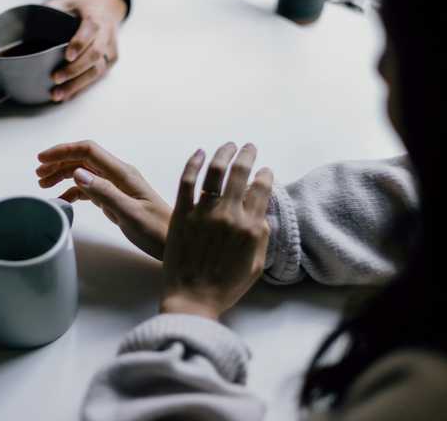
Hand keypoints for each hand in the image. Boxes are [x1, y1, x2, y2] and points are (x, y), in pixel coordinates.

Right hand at [36, 141, 170, 259]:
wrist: (173, 244)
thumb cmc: (156, 231)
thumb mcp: (130, 214)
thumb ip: (105, 193)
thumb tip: (77, 173)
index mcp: (123, 173)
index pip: (88, 151)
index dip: (63, 151)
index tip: (41, 159)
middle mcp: (119, 175)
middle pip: (84, 159)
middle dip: (59, 162)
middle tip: (38, 174)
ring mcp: (117, 187)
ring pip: (85, 172)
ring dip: (64, 175)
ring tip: (44, 185)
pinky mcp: (116, 199)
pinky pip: (90, 189)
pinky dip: (74, 191)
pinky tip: (63, 200)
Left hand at [45, 0, 127, 101]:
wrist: (106, 7)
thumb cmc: (82, 6)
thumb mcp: (67, 1)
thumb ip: (51, 9)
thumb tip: (28, 23)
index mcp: (95, 16)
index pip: (90, 30)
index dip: (80, 43)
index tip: (67, 56)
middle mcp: (106, 34)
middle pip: (95, 54)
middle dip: (75, 69)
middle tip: (56, 78)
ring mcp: (111, 48)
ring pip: (98, 70)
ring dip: (78, 84)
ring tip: (59, 94)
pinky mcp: (112, 60)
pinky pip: (98, 77)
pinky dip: (82, 87)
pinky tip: (69, 95)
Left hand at [160, 143, 273, 320]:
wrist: (192, 299)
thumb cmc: (225, 287)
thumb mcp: (256, 265)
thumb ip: (261, 236)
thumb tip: (262, 214)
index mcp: (250, 227)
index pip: (262, 189)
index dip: (265, 175)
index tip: (265, 170)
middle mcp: (229, 215)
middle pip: (240, 173)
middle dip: (247, 155)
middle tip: (249, 147)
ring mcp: (203, 212)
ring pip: (215, 172)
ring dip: (224, 153)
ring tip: (229, 145)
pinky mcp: (181, 214)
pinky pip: (187, 181)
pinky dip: (194, 163)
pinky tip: (200, 153)